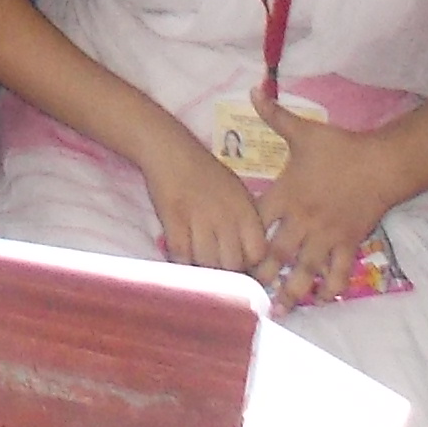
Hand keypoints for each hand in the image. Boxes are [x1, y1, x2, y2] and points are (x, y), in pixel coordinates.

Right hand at [138, 138, 270, 279]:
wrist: (170, 151)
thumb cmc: (206, 173)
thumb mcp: (237, 192)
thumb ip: (246, 223)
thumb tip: (252, 258)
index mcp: (244, 209)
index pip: (257, 253)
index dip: (251, 267)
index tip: (243, 271)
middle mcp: (225, 216)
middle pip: (232, 264)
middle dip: (227, 274)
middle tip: (220, 275)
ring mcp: (199, 219)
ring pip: (207, 264)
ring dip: (204, 271)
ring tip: (202, 269)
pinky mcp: (173, 221)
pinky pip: (181, 256)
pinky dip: (182, 263)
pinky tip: (183, 261)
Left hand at [248, 100, 405, 307]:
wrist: (380, 163)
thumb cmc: (339, 148)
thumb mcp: (303, 130)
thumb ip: (274, 114)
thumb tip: (253, 89)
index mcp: (287, 195)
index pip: (257, 221)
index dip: (240, 237)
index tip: (225, 252)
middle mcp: (303, 221)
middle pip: (276, 254)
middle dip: (259, 275)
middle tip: (243, 294)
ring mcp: (326, 236)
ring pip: (305, 270)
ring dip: (291, 291)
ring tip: (277, 310)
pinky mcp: (348, 244)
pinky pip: (338, 272)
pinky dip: (330, 288)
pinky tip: (322, 300)